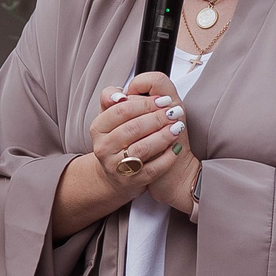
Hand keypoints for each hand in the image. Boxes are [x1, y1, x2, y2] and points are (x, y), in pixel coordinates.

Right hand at [88, 71, 192, 209]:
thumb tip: (122, 94)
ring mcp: (116, 167)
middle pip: (133, 128)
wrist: (116, 174)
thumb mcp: (110, 116)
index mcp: (97, 128)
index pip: (121, 110)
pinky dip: (168, 157)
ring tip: (177, 127)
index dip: (145, 103)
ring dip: (164, 136)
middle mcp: (103, 148)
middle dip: (157, 118)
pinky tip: (176, 147)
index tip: (163, 100)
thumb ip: (111, 97)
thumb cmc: (118, 140)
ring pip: (143, 148)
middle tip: (173, 112)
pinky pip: (153, 169)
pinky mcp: (132, 181)